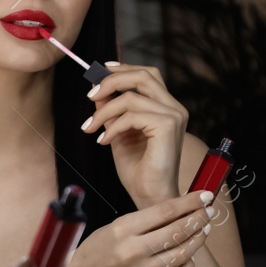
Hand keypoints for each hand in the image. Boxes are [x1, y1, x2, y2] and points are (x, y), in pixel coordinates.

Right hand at [58, 191, 215, 266]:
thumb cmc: (97, 249)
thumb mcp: (114, 226)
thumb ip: (144, 220)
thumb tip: (177, 209)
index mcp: (123, 229)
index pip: (164, 211)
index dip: (189, 202)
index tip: (204, 196)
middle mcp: (133, 250)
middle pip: (177, 231)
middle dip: (198, 218)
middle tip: (209, 211)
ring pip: (181, 254)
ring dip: (197, 239)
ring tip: (204, 229)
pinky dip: (189, 266)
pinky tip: (190, 257)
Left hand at [80, 62, 188, 208]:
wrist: (149, 197)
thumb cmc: (137, 170)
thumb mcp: (118, 133)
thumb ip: (111, 111)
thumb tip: (97, 90)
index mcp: (166, 108)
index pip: (148, 75)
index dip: (123, 69)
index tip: (99, 72)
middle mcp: (174, 108)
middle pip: (144, 75)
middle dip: (112, 81)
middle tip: (90, 96)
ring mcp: (173, 116)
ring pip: (131, 97)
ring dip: (104, 111)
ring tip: (91, 128)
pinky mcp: (167, 127)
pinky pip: (131, 115)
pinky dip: (112, 126)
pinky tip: (104, 141)